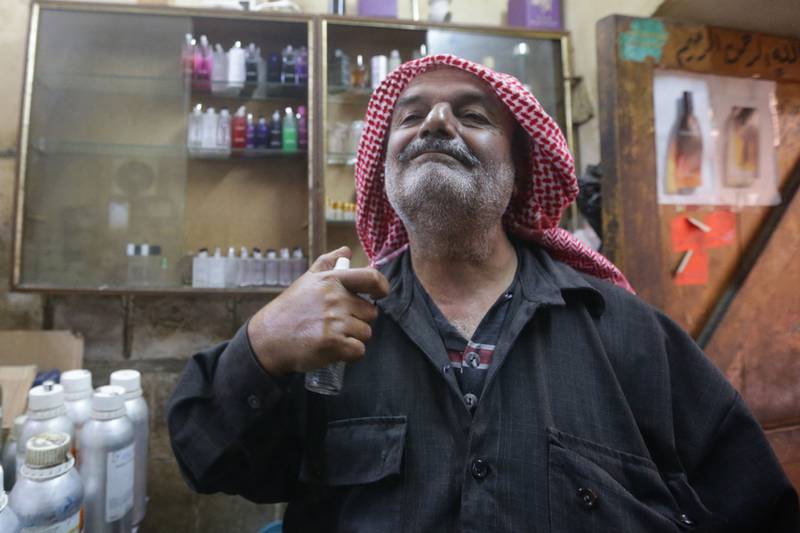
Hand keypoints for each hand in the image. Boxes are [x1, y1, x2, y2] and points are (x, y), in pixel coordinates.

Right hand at [247, 247, 389, 375]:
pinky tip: (334, 349)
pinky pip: (359, 350)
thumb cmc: (289, 310)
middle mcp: (335, 298)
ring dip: (353, 338)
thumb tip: (346, 250)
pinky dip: (349, 354)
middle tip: (336, 324)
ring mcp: (334, 321)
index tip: (380, 294)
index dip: (381, 287)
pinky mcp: (333, 343)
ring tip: (331, 336)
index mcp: (331, 280)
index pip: (370, 278)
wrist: (267, 339)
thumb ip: (327, 263)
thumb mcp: (306, 281)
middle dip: (358, 320)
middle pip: (370, 313)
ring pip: (365, 333)